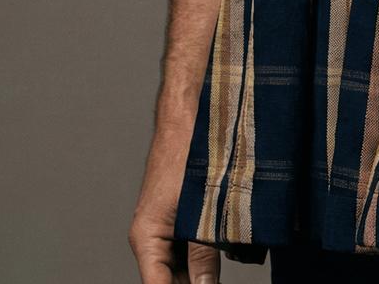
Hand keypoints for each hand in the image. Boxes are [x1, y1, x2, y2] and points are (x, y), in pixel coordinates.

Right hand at [127, 121, 219, 282]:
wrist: (192, 112)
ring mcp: (169, 226)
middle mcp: (153, 236)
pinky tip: (231, 249)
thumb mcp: (200, 210)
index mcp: (147, 237)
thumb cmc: (188, 151)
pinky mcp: (185, 215)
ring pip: (186, 265)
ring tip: (226, 260)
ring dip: (205, 270)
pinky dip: (212, 252)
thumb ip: (203, 255)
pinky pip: (195, 245)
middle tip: (219, 279)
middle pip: (172, 280)